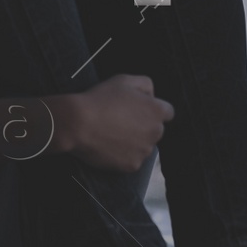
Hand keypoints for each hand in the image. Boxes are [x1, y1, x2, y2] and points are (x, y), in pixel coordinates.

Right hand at [55, 74, 173, 171]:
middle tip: (122, 122)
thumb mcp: (124, 80)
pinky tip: (109, 146)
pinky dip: (124, 155)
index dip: (152, 110)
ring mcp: (144, 151)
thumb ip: (145, 85)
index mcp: (157, 111)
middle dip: (144, 126)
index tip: (138, 110)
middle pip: (155, 130)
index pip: (167, 112)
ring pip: (144, 146)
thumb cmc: (101, 99)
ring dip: (134, 141)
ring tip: (113, 134)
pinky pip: (132, 160)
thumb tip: (152, 96)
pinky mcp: (132, 166)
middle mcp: (156, 133)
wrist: (78, 123)